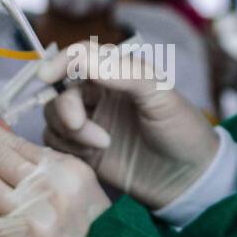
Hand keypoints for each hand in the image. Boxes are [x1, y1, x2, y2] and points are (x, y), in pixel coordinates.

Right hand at [38, 42, 218, 209]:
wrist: (189, 180)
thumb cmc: (182, 131)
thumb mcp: (162, 95)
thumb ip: (125, 72)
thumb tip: (84, 58)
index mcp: (118, 73)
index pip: (79, 56)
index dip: (60, 61)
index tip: (47, 75)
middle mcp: (99, 95)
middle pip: (60, 90)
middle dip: (65, 107)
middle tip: (79, 125)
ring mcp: (90, 123)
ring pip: (53, 116)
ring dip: (69, 130)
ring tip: (102, 145)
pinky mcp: (84, 151)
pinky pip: (55, 142)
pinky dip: (65, 147)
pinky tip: (92, 156)